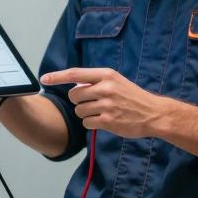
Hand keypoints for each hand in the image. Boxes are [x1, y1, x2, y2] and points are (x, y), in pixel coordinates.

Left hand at [40, 67, 174, 139]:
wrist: (153, 113)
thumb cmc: (133, 96)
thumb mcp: (116, 81)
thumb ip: (96, 81)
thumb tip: (74, 85)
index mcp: (106, 75)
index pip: (75, 74)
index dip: (57, 76)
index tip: (44, 78)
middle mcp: (105, 88)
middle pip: (74, 95)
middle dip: (78, 100)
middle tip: (92, 102)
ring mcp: (106, 105)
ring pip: (79, 110)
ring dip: (86, 113)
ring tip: (101, 111)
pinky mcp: (108, 120)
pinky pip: (86, 122)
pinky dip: (91, 123)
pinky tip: (104, 120)